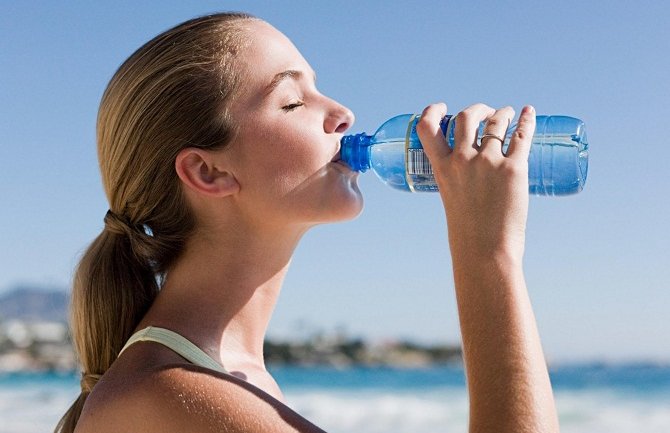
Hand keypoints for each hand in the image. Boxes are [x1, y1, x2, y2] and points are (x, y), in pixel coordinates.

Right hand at [416, 103, 535, 263]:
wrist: (485, 251)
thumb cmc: (468, 233)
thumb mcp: (452, 200)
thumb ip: (459, 181)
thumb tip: (476, 172)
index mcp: (442, 169)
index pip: (427, 129)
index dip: (432, 111)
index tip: (442, 107)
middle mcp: (462, 161)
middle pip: (466, 117)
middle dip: (477, 109)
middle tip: (487, 112)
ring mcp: (488, 163)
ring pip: (495, 123)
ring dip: (502, 113)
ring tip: (509, 114)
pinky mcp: (514, 169)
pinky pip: (521, 136)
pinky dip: (526, 121)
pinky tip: (529, 114)